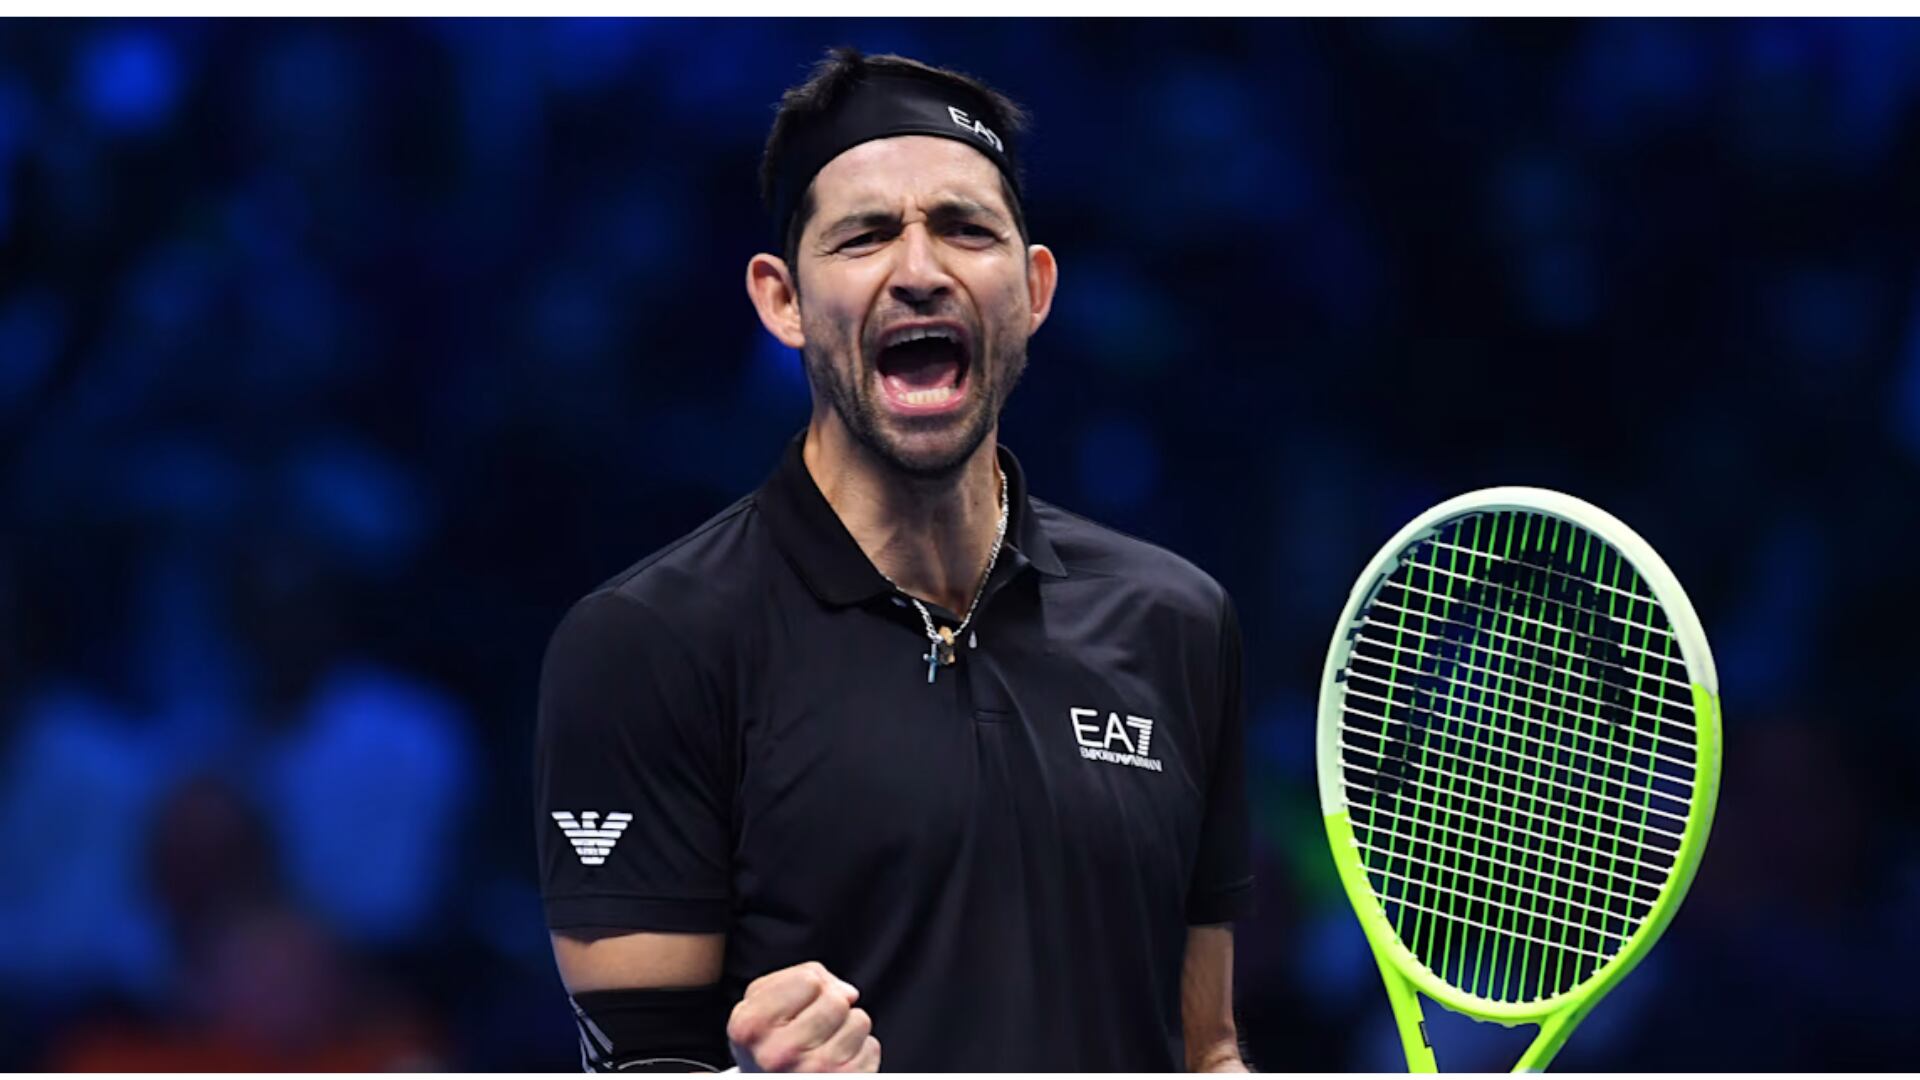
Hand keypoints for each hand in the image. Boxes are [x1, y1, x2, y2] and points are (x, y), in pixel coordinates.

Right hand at [727, 961, 880, 1071]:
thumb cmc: (770, 1038)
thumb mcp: (762, 1000)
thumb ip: (800, 976)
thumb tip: (849, 993)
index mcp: (750, 1026)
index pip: (809, 980)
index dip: (809, 986)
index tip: (795, 1008)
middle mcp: (776, 1055)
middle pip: (837, 1001)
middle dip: (832, 1006)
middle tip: (813, 1028)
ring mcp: (811, 1074)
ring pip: (859, 1021)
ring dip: (848, 1028)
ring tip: (824, 1045)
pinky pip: (871, 1047)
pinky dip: (859, 1051)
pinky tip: (836, 1063)